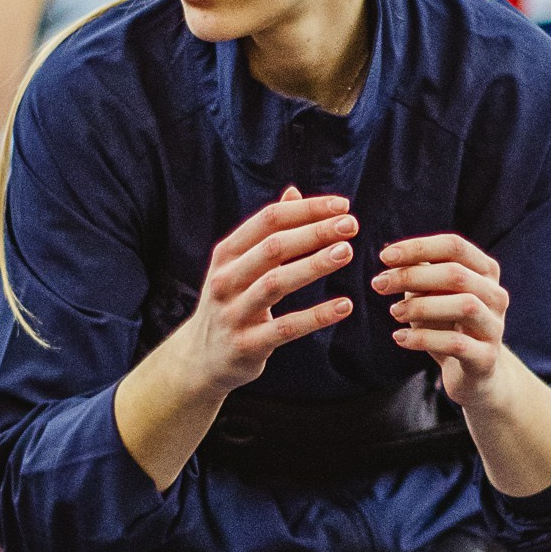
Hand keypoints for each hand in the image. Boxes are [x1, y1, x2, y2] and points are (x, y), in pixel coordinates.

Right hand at [183, 186, 357, 397]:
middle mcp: (226, 279)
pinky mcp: (247, 344)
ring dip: (313, 265)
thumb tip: (294, 192)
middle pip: (273, 247)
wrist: (200, 359)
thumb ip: (267, 231)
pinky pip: (286, 328)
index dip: (306, 210)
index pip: (268, 220)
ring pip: (276, 283)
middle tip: (350, 225)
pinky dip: (316, 316)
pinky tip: (345, 305)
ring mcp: (234, 312)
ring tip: (346, 252)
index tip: (342, 205)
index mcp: (227, 254)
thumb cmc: (230, 303)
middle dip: (314, 232)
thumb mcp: (239, 265)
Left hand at [373, 231, 511, 405]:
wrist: (471, 374)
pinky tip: (399, 338)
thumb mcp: (431, 295)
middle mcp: (495, 295)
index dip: (418, 247)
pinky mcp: (486, 357)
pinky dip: (423, 338)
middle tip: (379, 284)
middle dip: (412, 276)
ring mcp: (494, 326)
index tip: (384, 257)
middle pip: (457, 274)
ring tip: (393, 311)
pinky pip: (456, 343)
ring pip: (464, 306)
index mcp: (485, 271)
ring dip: (421, 306)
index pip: (454, 246)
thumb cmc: (447, 326)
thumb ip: (418, 275)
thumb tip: (390, 257)